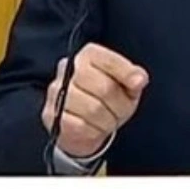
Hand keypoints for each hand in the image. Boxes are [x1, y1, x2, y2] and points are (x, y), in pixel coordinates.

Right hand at [41, 43, 148, 157]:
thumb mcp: (125, 86)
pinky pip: (80, 126)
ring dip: (108, 121)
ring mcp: (56, 91)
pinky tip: (95, 129)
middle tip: (122, 111)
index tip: (138, 84)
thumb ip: (133, 78)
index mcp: (89, 56)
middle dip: (120, 105)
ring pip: (93, 109)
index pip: (108, 60)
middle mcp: (68, 69)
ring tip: (109, 121)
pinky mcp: (51, 114)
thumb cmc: (107, 100)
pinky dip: (94, 132)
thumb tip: (139, 79)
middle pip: (104, 87)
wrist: (81, 126)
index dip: (126, 72)